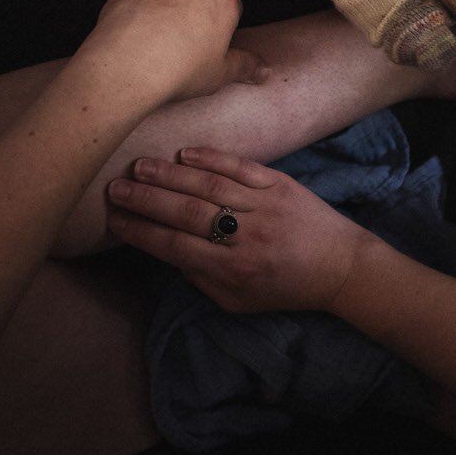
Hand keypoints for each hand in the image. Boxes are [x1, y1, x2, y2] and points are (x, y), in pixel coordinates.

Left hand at [83, 0, 266, 104]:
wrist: (127, 68)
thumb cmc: (176, 72)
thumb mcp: (219, 76)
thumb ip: (245, 66)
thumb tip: (263, 69)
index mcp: (223, 3)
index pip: (229, 8)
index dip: (218, 27)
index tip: (206, 44)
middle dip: (193, 10)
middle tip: (180, 41)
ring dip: (167, 1)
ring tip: (153, 34)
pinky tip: (135, 18)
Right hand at [106, 146, 367, 311]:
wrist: (340, 265)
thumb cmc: (285, 288)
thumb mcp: (238, 302)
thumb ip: (201, 279)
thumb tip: (166, 250)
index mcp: (234, 271)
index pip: (176, 248)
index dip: (142, 233)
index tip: (115, 220)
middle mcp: (246, 237)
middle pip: (187, 213)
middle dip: (147, 200)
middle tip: (116, 188)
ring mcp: (264, 206)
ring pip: (209, 187)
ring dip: (170, 175)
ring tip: (140, 166)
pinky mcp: (280, 183)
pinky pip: (240, 167)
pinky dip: (211, 158)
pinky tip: (184, 152)